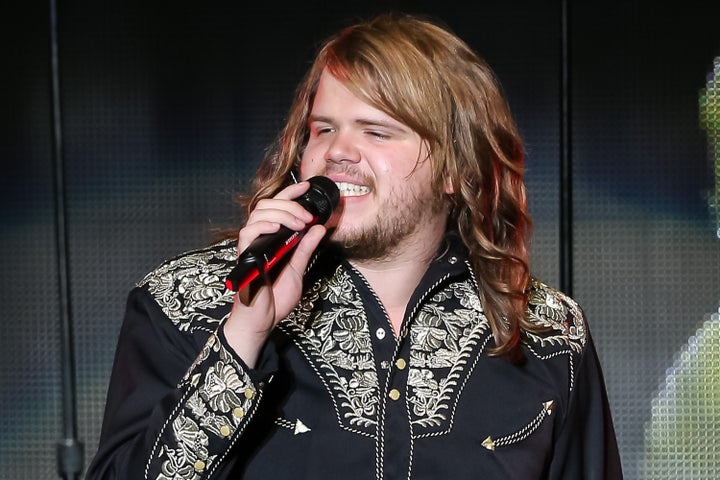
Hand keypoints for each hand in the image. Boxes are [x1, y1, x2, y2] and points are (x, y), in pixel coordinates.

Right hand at [223, 181, 327, 366]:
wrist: (262, 321)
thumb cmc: (275, 298)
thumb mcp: (298, 270)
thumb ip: (306, 249)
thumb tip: (320, 228)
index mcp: (272, 239)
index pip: (277, 207)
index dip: (290, 194)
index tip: (306, 186)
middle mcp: (260, 238)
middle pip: (268, 205)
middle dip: (291, 205)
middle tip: (309, 217)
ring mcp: (252, 246)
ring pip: (259, 213)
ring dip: (282, 213)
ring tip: (299, 223)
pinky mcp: (245, 256)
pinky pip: (248, 232)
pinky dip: (263, 225)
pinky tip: (277, 226)